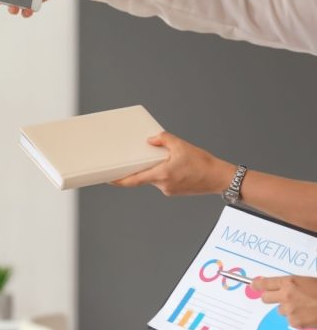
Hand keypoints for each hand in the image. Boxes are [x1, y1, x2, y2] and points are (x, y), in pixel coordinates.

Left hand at [111, 132, 235, 196]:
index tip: (108, 180)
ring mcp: (168, 190)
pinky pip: (163, 181)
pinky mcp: (174, 191)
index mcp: (161, 175)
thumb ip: (164, 140)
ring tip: (167, 160)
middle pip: (143, 177)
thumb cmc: (204, 164)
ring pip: (154, 178)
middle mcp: (162, 185)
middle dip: (140, 169)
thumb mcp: (182, 146)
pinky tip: (174, 166)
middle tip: (137, 160)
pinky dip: (164, 173)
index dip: (119, 181)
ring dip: (155, 169)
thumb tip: (151, 139)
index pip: (134, 180)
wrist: (220, 178)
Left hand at [252, 276, 316, 328]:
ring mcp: (289, 309)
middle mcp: (286, 295)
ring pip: (280, 310)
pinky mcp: (295, 322)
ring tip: (306, 306)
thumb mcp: (308, 282)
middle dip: (270, 298)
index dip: (257, 285)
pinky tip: (309, 314)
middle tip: (281, 298)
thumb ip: (292, 285)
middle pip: (265, 298)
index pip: (265, 283)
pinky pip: (291, 320)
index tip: (253, 285)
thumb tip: (280, 287)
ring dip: (289, 309)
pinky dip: (298, 318)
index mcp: (289, 282)